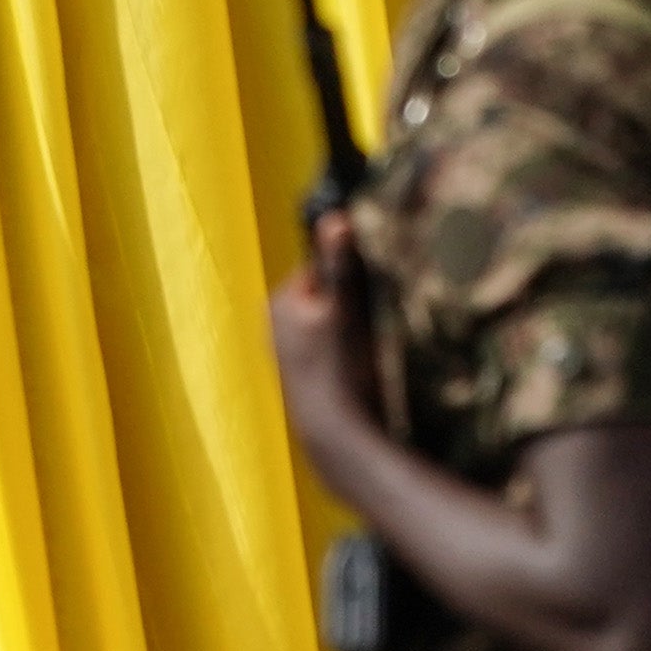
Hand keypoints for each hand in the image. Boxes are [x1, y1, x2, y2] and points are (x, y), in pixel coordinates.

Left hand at [264, 226, 382, 480]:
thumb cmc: (338, 368)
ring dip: (353, 326)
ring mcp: (288, 349)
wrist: (333, 432)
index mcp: (280, 300)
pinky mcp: (303, 371)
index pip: (326, 267)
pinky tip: (357, 367)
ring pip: (333, 320)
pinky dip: (347, 349)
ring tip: (364, 348)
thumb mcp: (343, 311)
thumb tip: (336, 218)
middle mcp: (276, 322)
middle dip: (353, 300)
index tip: (374, 293)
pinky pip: (331, 345)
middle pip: (330, 293)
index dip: (355, 276)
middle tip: (371, 323)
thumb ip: (339, 266)